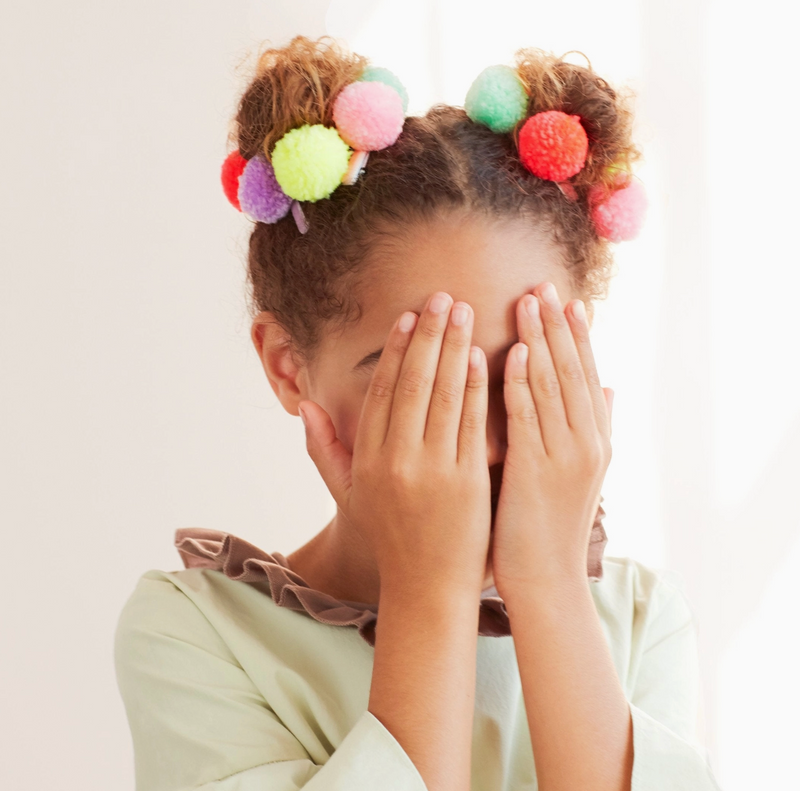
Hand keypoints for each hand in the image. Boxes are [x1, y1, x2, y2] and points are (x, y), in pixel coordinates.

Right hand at [298, 293, 491, 594]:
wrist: (428, 588)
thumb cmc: (389, 537)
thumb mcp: (348, 496)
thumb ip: (323, 450)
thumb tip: (305, 405)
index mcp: (367, 460)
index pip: (381, 391)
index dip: (394, 350)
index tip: (407, 316)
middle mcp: (396, 460)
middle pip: (411, 383)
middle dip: (428, 335)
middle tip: (441, 297)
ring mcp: (433, 470)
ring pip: (442, 395)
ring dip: (453, 348)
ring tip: (462, 311)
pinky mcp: (467, 481)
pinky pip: (471, 423)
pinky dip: (476, 386)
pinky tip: (482, 355)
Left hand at [491, 282, 612, 594]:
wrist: (546, 581)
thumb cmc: (551, 525)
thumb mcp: (582, 472)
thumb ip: (593, 426)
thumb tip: (609, 386)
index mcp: (596, 440)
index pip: (587, 374)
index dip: (577, 336)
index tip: (565, 299)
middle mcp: (587, 443)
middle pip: (573, 371)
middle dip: (557, 326)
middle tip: (543, 284)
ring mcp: (565, 457)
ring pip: (553, 386)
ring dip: (540, 341)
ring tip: (527, 302)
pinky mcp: (536, 471)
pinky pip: (528, 417)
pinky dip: (522, 383)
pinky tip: (513, 352)